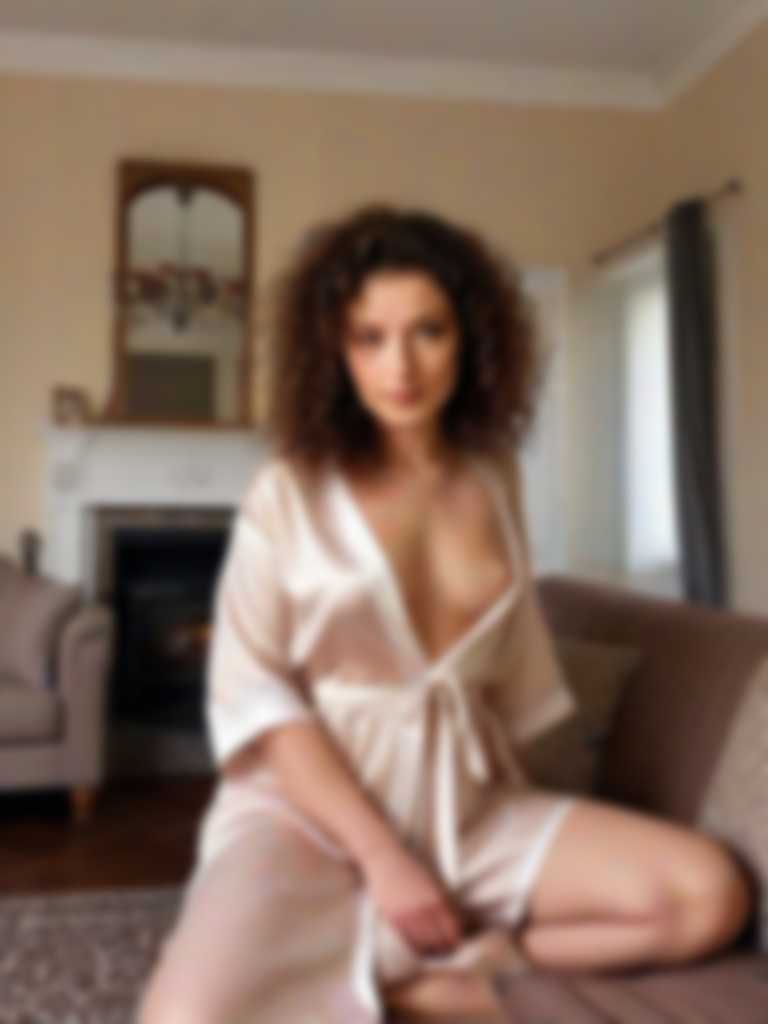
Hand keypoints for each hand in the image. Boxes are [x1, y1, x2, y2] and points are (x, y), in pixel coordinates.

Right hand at [361, 841, 463, 955]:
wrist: (385, 858)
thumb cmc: (412, 865)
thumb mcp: (433, 880)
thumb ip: (445, 900)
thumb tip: (457, 920)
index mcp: (438, 898)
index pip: (453, 930)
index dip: (456, 939)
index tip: (457, 941)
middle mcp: (424, 909)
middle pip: (440, 941)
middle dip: (445, 947)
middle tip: (447, 949)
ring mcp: (408, 915)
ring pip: (424, 944)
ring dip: (431, 950)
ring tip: (435, 950)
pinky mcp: (393, 918)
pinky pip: (408, 940)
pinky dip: (416, 946)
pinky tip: (420, 946)